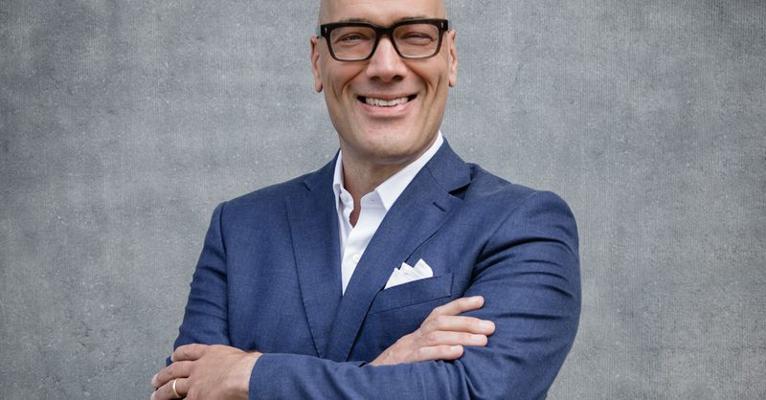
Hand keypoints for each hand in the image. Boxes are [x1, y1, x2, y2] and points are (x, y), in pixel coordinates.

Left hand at [150, 344, 259, 399]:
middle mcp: (199, 367)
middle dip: (164, 374)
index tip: (174, 356)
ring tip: (154, 395)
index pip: (190, 351)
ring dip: (161, 391)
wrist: (245, 375)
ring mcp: (194, 382)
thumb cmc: (252, 366)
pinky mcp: (195, 397)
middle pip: (176, 369)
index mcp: (212, 353)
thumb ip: (244, 357)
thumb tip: (254, 356)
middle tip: (156, 379)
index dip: (180, 354)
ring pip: (172, 386)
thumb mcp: (248, 356)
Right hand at [370, 296, 494, 365]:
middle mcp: (415, 336)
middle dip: (468, 322)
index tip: (481, 300)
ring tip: (482, 340)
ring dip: (461, 336)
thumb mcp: (419, 351)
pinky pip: (424, 355)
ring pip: (436, 336)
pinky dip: (442, 351)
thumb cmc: (402, 367)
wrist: (374, 379)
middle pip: (441, 321)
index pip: (440, 312)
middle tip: (491, 327)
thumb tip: (466, 341)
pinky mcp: (405, 363)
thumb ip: (437, 344)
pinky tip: (458, 352)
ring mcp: (409, 349)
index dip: (461, 304)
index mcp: (419, 332)